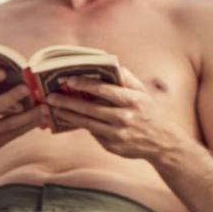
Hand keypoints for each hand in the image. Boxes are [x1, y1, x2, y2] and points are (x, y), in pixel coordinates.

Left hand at [45, 68, 182, 161]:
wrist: (161, 141)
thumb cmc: (148, 111)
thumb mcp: (142, 92)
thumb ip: (126, 78)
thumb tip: (109, 65)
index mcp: (132, 101)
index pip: (104, 90)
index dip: (84, 84)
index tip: (68, 80)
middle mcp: (125, 118)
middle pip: (90, 108)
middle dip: (68, 102)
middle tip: (51, 97)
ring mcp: (118, 134)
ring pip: (87, 123)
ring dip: (68, 115)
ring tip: (55, 108)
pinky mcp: (112, 146)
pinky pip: (93, 133)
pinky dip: (81, 125)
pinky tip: (70, 119)